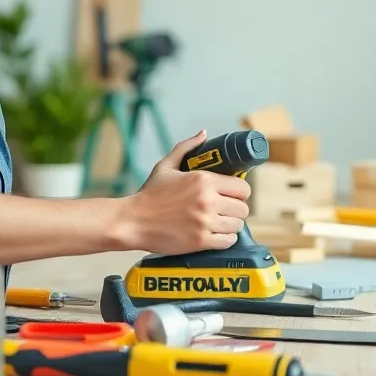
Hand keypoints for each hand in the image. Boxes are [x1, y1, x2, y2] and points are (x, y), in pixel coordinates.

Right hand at [116, 129, 251, 253]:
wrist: (132, 221)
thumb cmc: (149, 194)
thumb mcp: (166, 166)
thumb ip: (186, 148)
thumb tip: (203, 134)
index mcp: (204, 180)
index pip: (242, 188)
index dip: (240, 192)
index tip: (233, 195)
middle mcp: (208, 201)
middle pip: (243, 208)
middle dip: (236, 209)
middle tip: (227, 210)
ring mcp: (205, 222)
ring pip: (238, 225)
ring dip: (232, 224)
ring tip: (221, 222)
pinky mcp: (200, 241)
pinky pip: (228, 241)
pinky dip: (225, 239)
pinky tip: (217, 234)